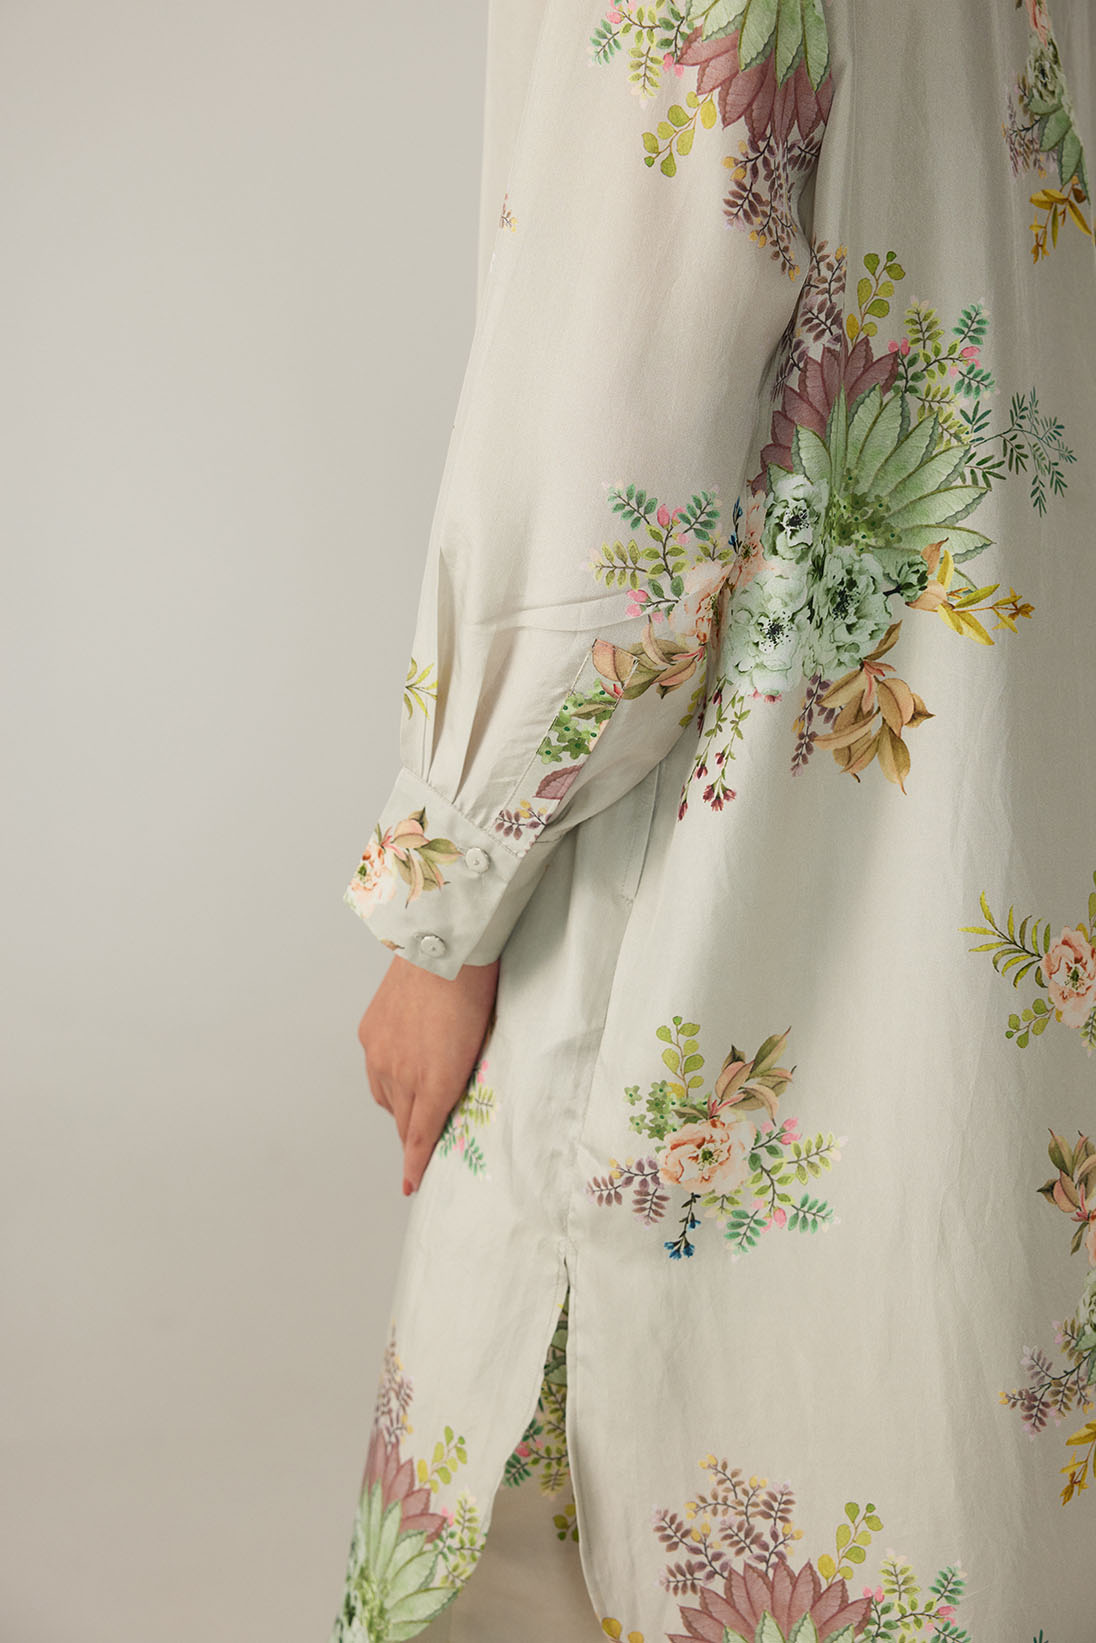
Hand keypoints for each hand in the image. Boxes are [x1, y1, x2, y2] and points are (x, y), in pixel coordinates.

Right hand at [357, 953, 499, 1194]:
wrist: (441, 950)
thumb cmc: (474, 994)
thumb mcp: (478, 1046)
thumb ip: (461, 1080)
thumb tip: (453, 1100)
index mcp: (436, 1082)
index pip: (419, 1137)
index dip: (415, 1164)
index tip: (411, 1186)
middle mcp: (402, 1075)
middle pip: (402, 1122)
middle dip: (413, 1134)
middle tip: (423, 1136)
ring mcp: (381, 1055)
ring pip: (385, 1098)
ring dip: (400, 1103)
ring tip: (419, 1090)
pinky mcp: (369, 1035)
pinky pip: (375, 1071)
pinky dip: (387, 1075)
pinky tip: (402, 1062)